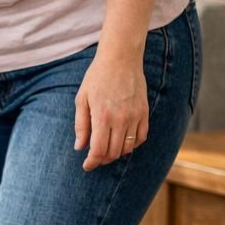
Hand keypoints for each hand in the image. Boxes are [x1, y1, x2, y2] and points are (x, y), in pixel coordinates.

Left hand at [74, 51, 148, 170]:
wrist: (121, 58)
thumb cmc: (97, 77)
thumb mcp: (82, 99)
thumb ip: (81, 125)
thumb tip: (80, 147)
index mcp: (102, 116)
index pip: (99, 150)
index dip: (92, 162)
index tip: (86, 166)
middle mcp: (121, 119)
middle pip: (113, 152)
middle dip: (102, 160)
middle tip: (94, 159)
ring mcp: (135, 116)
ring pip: (127, 148)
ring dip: (116, 154)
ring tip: (107, 151)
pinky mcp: (144, 113)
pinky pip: (141, 138)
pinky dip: (132, 145)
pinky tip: (123, 143)